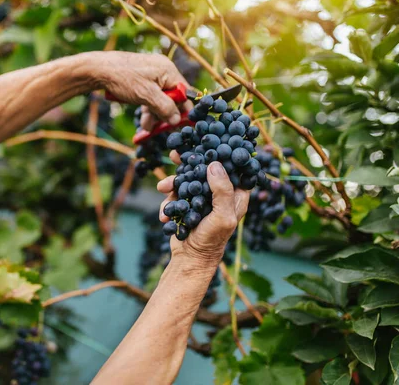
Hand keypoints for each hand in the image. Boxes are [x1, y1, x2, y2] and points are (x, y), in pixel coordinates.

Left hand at [88, 51, 192, 129]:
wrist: (98, 69)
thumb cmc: (123, 79)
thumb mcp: (147, 96)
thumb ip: (164, 107)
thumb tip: (177, 119)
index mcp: (168, 71)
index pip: (184, 92)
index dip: (184, 109)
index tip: (180, 124)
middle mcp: (163, 70)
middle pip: (172, 97)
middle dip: (165, 114)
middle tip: (160, 129)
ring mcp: (152, 74)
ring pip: (159, 98)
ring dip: (154, 114)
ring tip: (146, 128)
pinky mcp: (142, 79)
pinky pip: (150, 96)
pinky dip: (147, 108)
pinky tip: (142, 121)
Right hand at [157, 150, 249, 266]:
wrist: (190, 258)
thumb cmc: (212, 240)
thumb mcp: (222, 217)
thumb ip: (222, 191)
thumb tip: (214, 165)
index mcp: (236, 194)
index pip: (233, 167)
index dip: (222, 152)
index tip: (208, 141)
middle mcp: (220, 192)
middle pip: (206, 168)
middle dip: (190, 162)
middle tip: (176, 154)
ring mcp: (202, 197)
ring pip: (188, 179)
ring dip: (173, 182)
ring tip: (162, 187)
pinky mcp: (187, 203)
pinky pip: (176, 193)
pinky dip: (168, 199)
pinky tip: (165, 213)